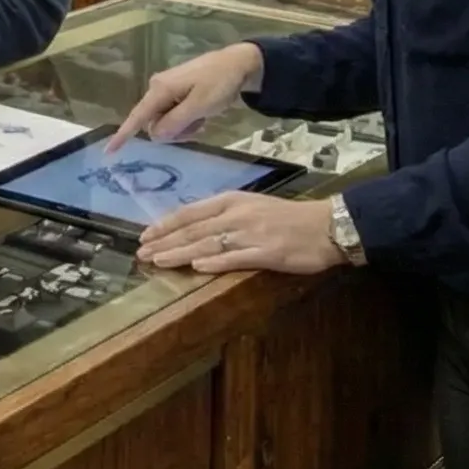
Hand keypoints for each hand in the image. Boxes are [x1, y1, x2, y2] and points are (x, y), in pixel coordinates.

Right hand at [105, 43, 264, 150]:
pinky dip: (186, 121)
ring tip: (203, 119)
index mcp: (160, 89)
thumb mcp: (200, 105)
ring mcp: (166, 91)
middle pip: (154, 124)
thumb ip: (176, 121)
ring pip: (165, 122)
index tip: (109, 151)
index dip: (123, 134)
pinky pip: (173, 116)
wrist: (238, 64)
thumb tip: (155, 135)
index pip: (137, 116)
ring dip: (183, 127)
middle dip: (174, 132)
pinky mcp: (176, 93)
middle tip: (198, 126)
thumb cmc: (219, 83)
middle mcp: (157, 89)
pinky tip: (202, 115)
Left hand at [137, 191, 342, 275]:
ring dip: (180, 252)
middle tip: (141, 252)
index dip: (166, 224)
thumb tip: (196, 227)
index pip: (190, 212)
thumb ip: (225, 215)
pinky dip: (215, 262)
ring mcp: (251, 233)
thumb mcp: (253, 206)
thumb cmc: (289, 217)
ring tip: (158, 260)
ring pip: (208, 243)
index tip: (145, 235)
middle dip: (165, 241)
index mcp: (232, 201)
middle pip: (193, 229)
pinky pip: (236, 257)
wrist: (327, 225)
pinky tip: (197, 267)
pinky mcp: (266, 252)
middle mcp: (237, 215)